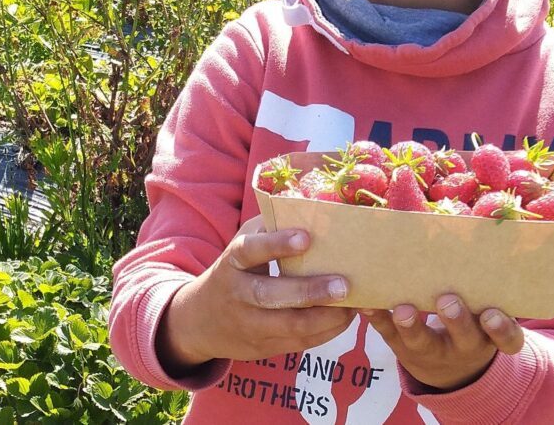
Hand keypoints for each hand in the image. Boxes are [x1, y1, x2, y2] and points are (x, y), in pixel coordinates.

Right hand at [156, 216, 355, 375]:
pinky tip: (345, 318)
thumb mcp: (242, 244)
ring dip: (326, 317)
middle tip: (343, 285)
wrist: (199, 322)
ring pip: (289, 325)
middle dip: (309, 291)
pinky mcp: (263, 347)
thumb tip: (312, 205)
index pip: (249, 251)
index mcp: (231, 263)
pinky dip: (325, 332)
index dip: (275, 244)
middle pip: (271, 295)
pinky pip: (298, 342)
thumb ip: (269, 227)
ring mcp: (249, 325)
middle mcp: (238, 294)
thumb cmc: (235, 271)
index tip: (306, 237)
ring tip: (353, 304)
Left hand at [361, 295, 523, 390]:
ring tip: (403, 310)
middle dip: (456, 320)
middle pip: (465, 338)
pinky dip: (379, 319)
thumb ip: (490, 285)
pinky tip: (368, 304)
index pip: (506, 339)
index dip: (501, 329)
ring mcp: (433, 352)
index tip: (492, 314)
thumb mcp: (489, 314)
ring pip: (423, 342)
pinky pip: (390, 337)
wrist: (451, 371)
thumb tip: (483, 229)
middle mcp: (465, 347)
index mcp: (491, 336)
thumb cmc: (474, 324)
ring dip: (411, 326)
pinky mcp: (404, 350)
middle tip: (447, 302)